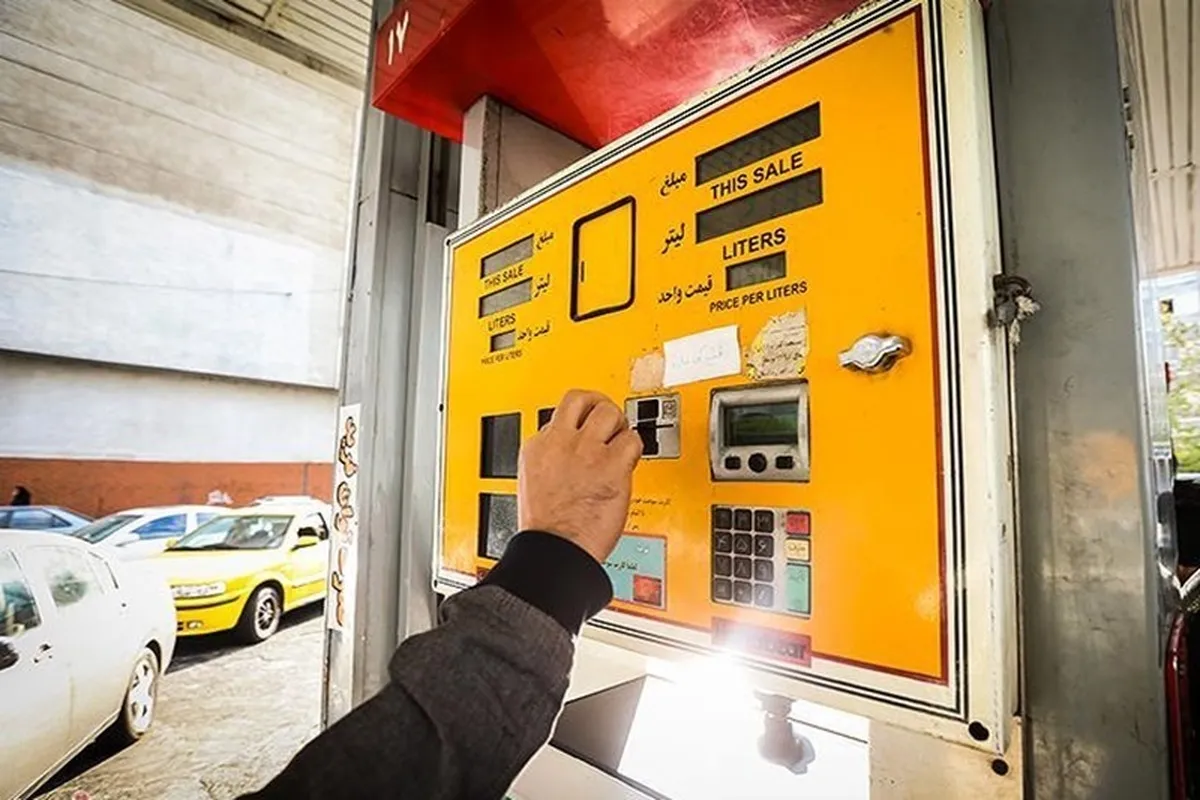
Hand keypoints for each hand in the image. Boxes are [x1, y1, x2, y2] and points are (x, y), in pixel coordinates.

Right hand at [518, 390, 642, 563]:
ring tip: (620, 443)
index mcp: (537, 447)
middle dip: (598, 405)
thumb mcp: (532, 484)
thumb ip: (550, 461)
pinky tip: (628, 464)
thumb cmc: (548, 531)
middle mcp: (561, 442)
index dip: (577, 424)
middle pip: (581, 398)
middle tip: (608, 421)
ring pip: (609, 411)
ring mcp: (587, 451)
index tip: (585, 435)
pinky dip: (634, 450)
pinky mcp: (611, 466)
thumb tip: (568, 453)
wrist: (556, 551)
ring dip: (619, 425)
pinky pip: (632, 440)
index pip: (560, 415)